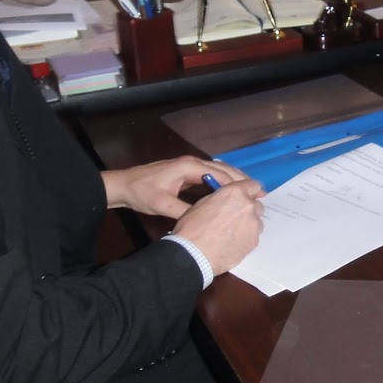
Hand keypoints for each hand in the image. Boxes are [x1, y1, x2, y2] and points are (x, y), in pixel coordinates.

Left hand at [102, 156, 248, 220]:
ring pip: (218, 169)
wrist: (122, 185)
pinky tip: (230, 190)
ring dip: (234, 179)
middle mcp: (192, 163)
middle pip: (223, 168)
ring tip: (250, 190)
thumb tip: (204, 220)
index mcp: (189, 167)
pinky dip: (223, 180)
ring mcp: (188, 166)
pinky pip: (210, 173)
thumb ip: (184, 212)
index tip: (253, 194)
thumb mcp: (162, 205)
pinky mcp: (185, 171)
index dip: (237, 185)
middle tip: (260, 192)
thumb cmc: (141, 193)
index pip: (219, 174)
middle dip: (241, 179)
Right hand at [172, 177, 264, 274]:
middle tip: (234, 217)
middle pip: (256, 205)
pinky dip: (246, 237)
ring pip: (256, 221)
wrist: (194, 254)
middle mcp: (249, 206)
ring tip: (232, 232)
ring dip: (248, 223)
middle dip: (248, 209)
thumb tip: (228, 199)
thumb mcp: (203, 203)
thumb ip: (222, 197)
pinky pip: (254, 236)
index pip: (254, 186)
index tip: (243, 197)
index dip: (249, 191)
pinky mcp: (254, 241)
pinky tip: (233, 243)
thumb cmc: (192, 227)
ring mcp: (254, 225)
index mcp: (236, 193)